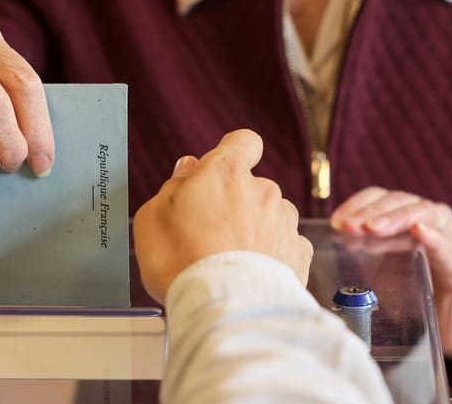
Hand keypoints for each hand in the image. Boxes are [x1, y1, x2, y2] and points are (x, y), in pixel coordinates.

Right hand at [133, 129, 312, 303]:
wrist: (223, 309)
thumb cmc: (180, 260)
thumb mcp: (152, 217)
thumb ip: (173, 186)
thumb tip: (188, 170)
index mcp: (226, 172)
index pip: (243, 142)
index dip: (232, 153)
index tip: (218, 173)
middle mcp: (263, 190)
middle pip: (252, 186)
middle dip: (235, 203)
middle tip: (208, 234)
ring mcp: (284, 222)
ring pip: (270, 216)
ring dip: (255, 230)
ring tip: (231, 261)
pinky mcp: (299, 254)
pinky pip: (284, 246)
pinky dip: (272, 257)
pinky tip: (251, 275)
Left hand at [331, 187, 451, 359]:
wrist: (449, 322)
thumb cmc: (410, 289)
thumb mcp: (378, 269)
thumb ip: (360, 254)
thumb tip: (326, 247)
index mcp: (406, 217)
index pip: (380, 197)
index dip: (357, 204)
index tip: (336, 221)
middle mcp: (431, 219)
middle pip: (402, 200)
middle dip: (372, 211)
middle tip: (350, 226)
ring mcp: (451, 238)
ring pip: (428, 212)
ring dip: (397, 218)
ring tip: (373, 228)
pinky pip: (450, 245)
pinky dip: (435, 236)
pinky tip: (419, 232)